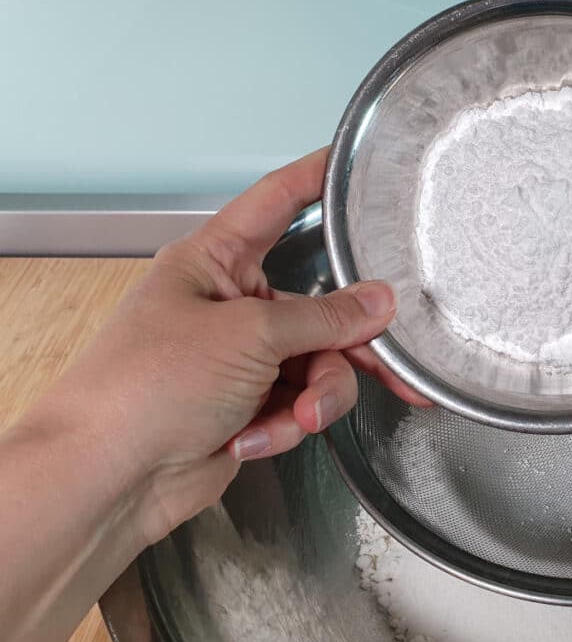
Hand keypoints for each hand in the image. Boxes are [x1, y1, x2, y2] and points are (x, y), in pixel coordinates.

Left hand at [45, 147, 427, 546]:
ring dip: (320, 394)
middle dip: (349, 342)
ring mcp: (242, 358)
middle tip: (392, 358)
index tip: (356, 164)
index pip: (275, 201)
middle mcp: (231, 304)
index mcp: (214, 261)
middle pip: (319, 304)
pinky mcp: (250, 405)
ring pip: (320, 362)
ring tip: (306, 417)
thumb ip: (324, 318)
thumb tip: (380, 302)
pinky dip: (289, 423)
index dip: (315, 179)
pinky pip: (301, 403)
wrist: (109, 477)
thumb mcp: (248, 336)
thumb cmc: (148, 386)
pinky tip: (255, 438)